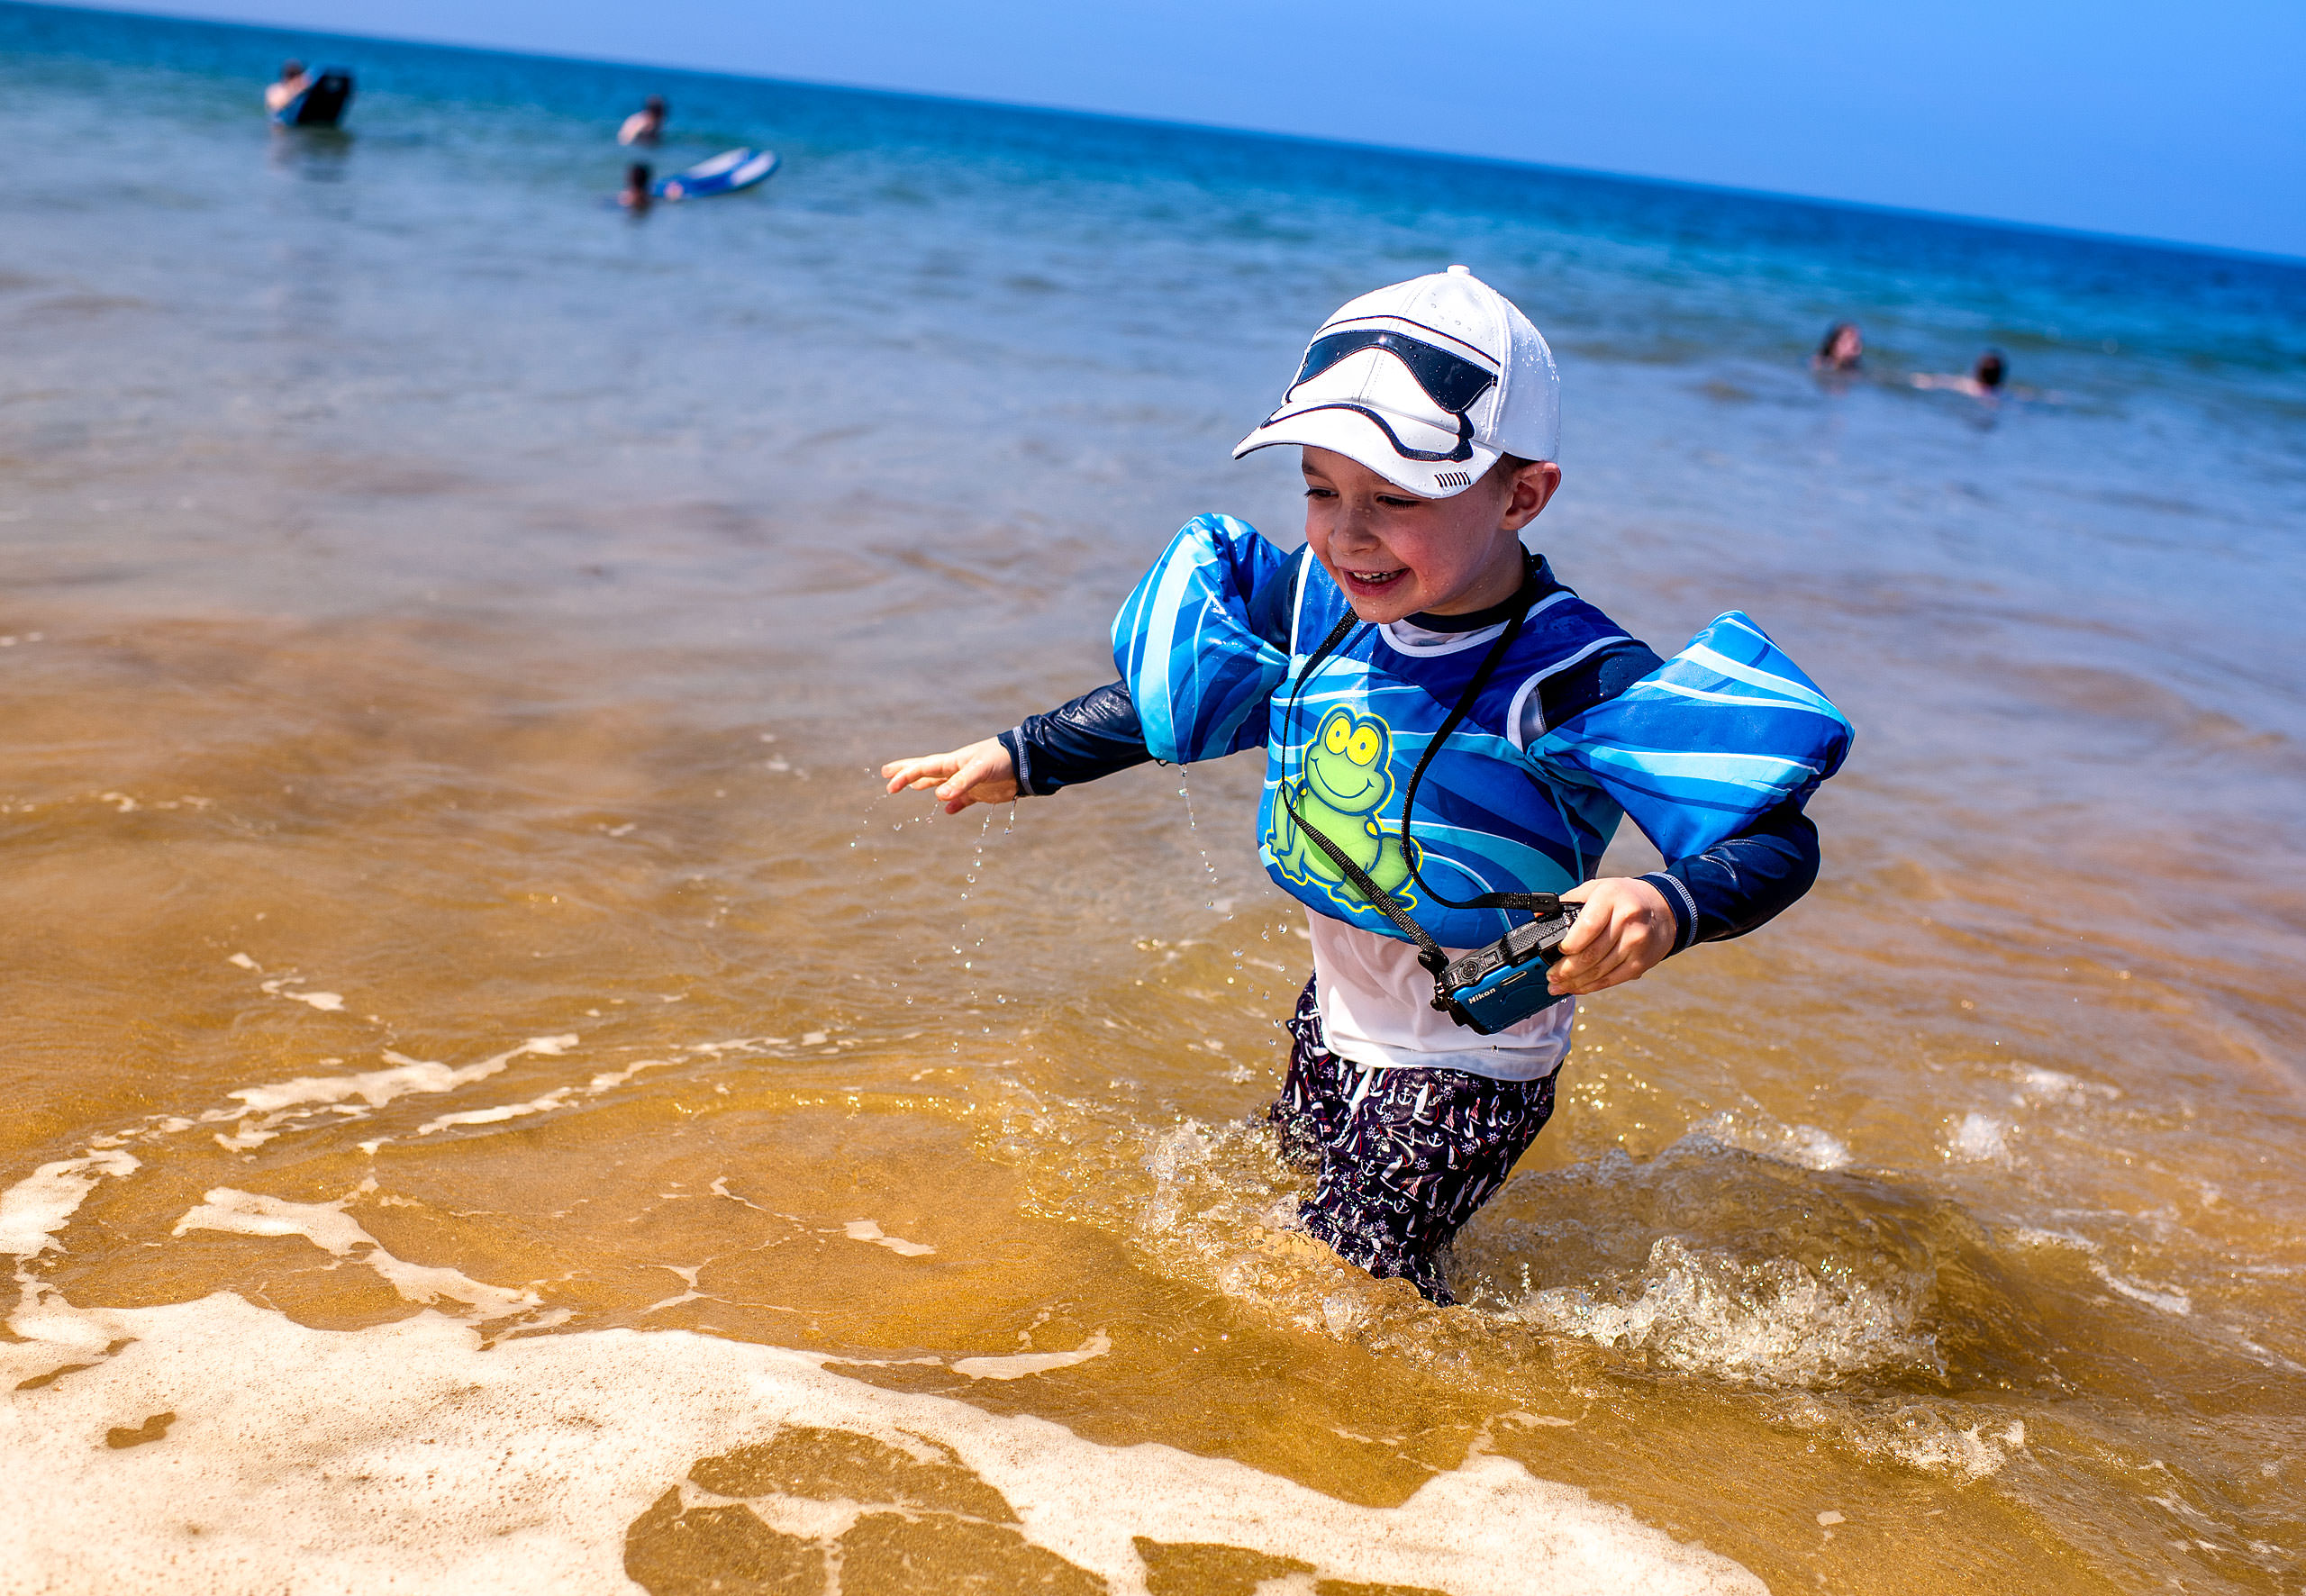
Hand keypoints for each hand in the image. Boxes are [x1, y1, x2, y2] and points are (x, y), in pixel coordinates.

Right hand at [880, 738, 1018, 814]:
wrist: (1028, 762)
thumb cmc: (1003, 759)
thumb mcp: (980, 769)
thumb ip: (961, 783)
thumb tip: (939, 797)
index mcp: (953, 761)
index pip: (923, 768)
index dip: (905, 775)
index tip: (889, 785)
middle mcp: (957, 770)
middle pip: (926, 771)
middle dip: (906, 773)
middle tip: (886, 774)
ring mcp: (968, 781)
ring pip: (941, 784)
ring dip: (926, 785)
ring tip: (911, 787)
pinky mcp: (981, 792)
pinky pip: (963, 800)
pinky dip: (955, 805)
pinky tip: (948, 810)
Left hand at [1549, 877, 1677, 995]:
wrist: (1665, 908)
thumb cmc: (1625, 898)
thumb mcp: (1598, 888)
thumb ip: (1569, 900)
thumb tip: (1540, 918)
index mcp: (1611, 898)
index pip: (1587, 927)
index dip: (1568, 945)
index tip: (1556, 951)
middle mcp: (1626, 921)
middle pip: (1591, 954)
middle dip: (1565, 970)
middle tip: (1550, 976)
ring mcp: (1635, 944)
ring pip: (1599, 971)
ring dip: (1575, 983)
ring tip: (1558, 986)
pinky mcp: (1640, 963)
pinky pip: (1611, 980)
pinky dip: (1591, 987)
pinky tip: (1577, 988)